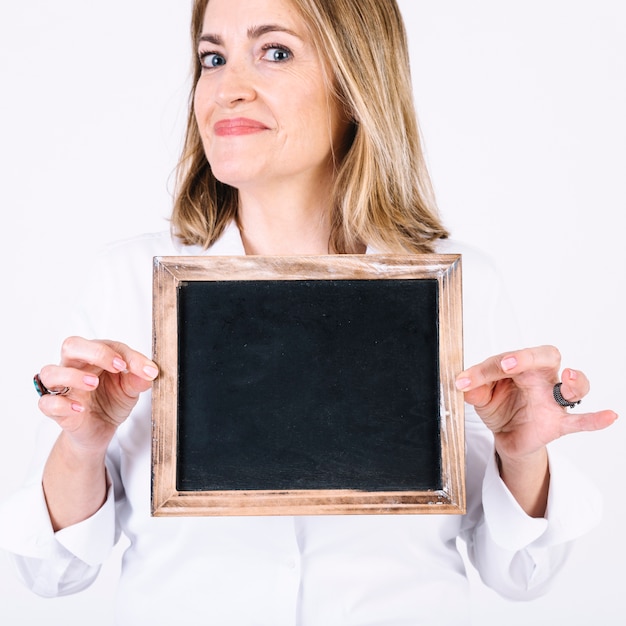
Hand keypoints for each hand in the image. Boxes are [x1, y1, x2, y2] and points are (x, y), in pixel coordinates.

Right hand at [36, 336, 158, 453]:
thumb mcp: (130, 390)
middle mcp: (74, 367)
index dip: (127, 355)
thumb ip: (138, 379)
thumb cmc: (111, 401)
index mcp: (94, 357)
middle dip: (95, 353)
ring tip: (94, 384)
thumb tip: (149, 372)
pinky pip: (46, 403)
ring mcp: (61, 388)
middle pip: (71, 346)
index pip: (107, 345)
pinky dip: (61, 404)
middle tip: (118, 366)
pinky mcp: (55, 410)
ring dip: (73, 375)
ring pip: (50, 372)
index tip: (145, 368)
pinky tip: (80, 409)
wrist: (100, 429)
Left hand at [456, 345, 617, 461]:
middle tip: (508, 364)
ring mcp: (553, 401)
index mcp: (520, 367)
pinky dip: (595, 419)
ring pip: (574, 385)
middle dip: (528, 356)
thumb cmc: (499, 406)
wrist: (506, 436)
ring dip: (573, 380)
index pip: (506, 359)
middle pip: (546, 356)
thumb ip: (474, 389)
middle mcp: (541, 378)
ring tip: (568, 377)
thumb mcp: (480, 397)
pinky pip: (581, 420)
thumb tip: (465, 384)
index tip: (465, 380)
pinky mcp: (558, 423)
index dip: (484, 369)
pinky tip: (609, 416)